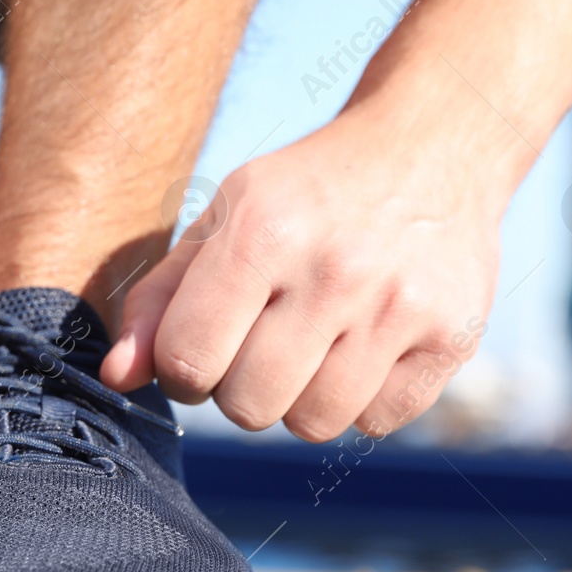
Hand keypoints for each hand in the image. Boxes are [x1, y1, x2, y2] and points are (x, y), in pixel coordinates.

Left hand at [100, 109, 503, 439]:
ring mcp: (401, 307)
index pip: (189, 361)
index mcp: (263, 233)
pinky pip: (377, 422)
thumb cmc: (305, 195)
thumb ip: (159, 299)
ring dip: (299, 400)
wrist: (432, 147)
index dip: (183, 370)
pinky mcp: (453, 337)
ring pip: (313, 424)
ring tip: (312, 347)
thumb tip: (117, 377)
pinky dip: (361, 399)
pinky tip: (364, 347)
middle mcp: (336, 271)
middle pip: (249, 406)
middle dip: (240, 388)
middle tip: (260, 344)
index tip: (202, 347)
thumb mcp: (223, 220)